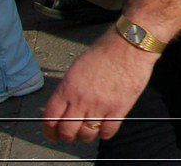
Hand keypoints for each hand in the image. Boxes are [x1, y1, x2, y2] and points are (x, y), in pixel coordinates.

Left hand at [42, 31, 157, 143]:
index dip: (50, 132)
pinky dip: (105, 133)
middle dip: (67, 137)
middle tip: (72, 135)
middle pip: (66, 132)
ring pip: (86, 135)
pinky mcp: (119, 108)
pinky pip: (107, 132)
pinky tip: (106, 126)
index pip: (50, 119)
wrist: (131, 44)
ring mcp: (100, 106)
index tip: (53, 135)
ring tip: (90, 130)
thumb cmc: (105, 51)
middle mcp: (80, 100)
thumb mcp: (77, 67)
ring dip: (86, 136)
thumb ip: (68, 89)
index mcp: (67, 88)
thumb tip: (64, 106)